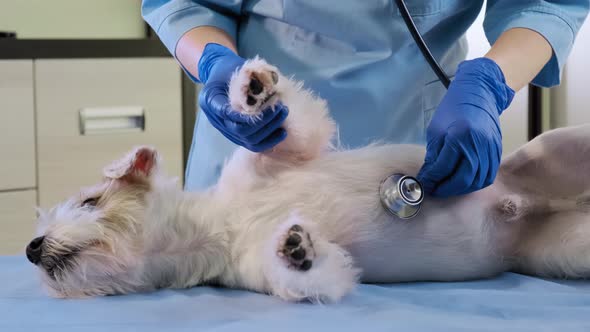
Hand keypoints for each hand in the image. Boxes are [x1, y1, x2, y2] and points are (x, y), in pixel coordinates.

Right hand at [197, 43, 287, 151]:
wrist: (221, 75)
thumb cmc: (228, 69)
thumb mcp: (233, 66)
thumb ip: (245, 76)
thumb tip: (267, 83)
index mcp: (210, 101)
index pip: (228, 114)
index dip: (248, 114)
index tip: (268, 105)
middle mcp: (217, 120)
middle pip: (240, 130)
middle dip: (264, 122)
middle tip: (281, 108)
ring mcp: (226, 130)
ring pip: (248, 140)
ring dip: (268, 131)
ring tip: (282, 116)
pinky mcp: (237, 136)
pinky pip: (253, 145)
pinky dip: (268, 141)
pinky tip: (282, 133)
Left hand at [416, 57, 514, 196]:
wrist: (479, 93)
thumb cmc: (454, 109)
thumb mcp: (436, 129)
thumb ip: (434, 155)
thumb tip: (429, 176)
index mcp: (459, 136)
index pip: (444, 167)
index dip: (432, 179)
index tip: (424, 184)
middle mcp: (478, 144)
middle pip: (463, 178)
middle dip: (447, 188)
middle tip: (435, 190)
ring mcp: (490, 148)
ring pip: (477, 180)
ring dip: (461, 189)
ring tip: (447, 188)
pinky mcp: (497, 151)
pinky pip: (488, 175)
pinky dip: (475, 183)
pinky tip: (463, 183)